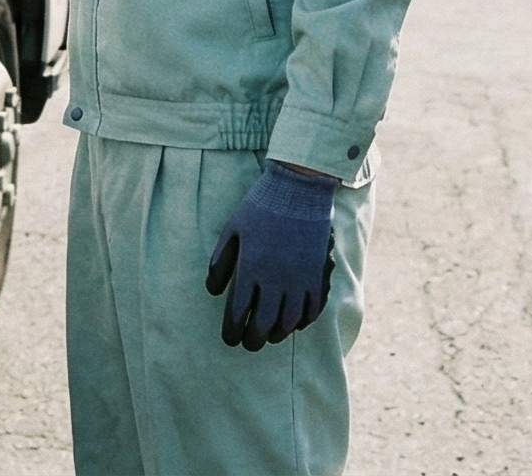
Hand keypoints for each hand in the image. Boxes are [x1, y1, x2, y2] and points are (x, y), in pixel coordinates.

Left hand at [205, 160, 338, 350]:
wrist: (299, 189)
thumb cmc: (260, 207)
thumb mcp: (231, 230)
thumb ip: (221, 262)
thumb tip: (213, 292)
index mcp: (251, 267)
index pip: (238, 312)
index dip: (232, 331)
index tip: (229, 338)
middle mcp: (276, 278)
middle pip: (264, 324)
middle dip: (253, 340)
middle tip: (248, 343)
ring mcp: (300, 278)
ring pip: (289, 322)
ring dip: (277, 334)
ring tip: (269, 335)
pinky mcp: (318, 275)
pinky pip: (313, 309)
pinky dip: (302, 321)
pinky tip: (294, 323)